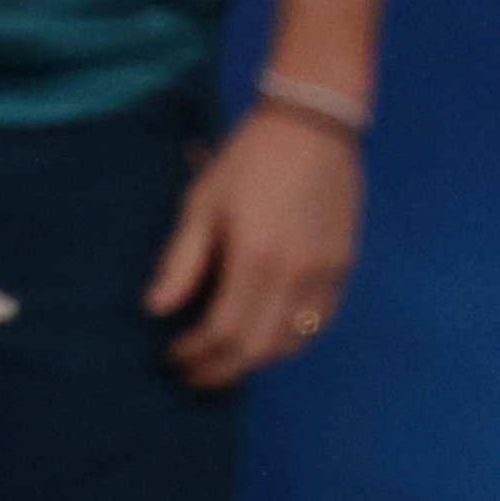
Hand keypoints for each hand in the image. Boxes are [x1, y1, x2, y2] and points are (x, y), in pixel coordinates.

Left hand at [147, 104, 362, 387]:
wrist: (314, 124)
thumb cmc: (249, 160)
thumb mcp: (203, 204)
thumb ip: (182, 261)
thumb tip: (156, 310)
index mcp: (256, 258)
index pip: (223, 333)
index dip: (194, 355)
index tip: (172, 357)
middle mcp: (296, 273)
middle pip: (257, 349)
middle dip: (220, 371)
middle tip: (192, 376)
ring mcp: (325, 272)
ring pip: (291, 344)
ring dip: (253, 362)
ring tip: (223, 363)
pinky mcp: (342, 265)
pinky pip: (318, 323)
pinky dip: (289, 343)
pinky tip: (264, 342)